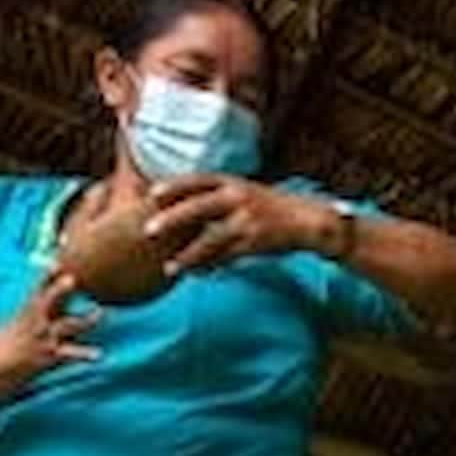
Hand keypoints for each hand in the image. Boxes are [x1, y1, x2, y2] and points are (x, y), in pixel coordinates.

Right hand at [0, 271, 101, 383]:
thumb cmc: (20, 332)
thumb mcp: (32, 309)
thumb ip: (52, 292)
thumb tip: (67, 272)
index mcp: (33, 305)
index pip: (40, 285)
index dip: (48, 274)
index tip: (56, 262)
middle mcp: (39, 318)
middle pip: (48, 300)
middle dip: (58, 290)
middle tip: (71, 280)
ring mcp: (46, 335)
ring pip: (66, 325)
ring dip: (84, 319)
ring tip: (100, 313)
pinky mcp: (52, 354)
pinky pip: (70, 353)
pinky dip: (84, 353)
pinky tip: (98, 354)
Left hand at [144, 175, 333, 275]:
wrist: (308, 220)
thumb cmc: (272, 208)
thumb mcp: (246, 192)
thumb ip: (219, 197)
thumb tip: (186, 205)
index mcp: (234, 182)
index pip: (198, 180)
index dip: (174, 186)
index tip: (152, 194)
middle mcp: (239, 198)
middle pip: (198, 207)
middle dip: (172, 219)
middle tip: (148, 230)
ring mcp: (247, 221)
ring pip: (210, 239)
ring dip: (188, 255)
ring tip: (170, 267)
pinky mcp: (256, 242)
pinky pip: (227, 257)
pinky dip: (210, 267)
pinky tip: (196, 274)